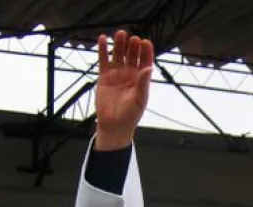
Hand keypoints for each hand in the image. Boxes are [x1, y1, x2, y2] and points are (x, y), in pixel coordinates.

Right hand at [95, 30, 153, 150]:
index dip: (146, 52)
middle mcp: (130, 75)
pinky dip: (103, 49)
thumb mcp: (140, 100)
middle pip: (132, 55)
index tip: (145, 42)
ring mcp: (117, 74)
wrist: (114, 126)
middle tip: (133, 39)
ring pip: (119, 55)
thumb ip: (143, 83)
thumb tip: (149, 68)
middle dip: (133, 46)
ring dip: (119, 44)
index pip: (145, 61)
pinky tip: (103, 39)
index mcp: (141, 80)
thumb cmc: (130, 115)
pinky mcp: (104, 77)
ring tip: (120, 34)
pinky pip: (104, 60)